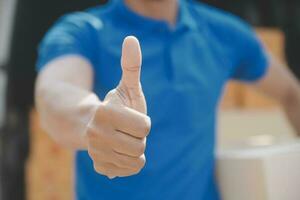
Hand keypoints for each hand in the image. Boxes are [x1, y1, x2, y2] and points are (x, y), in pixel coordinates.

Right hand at [86, 36, 150, 178]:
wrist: (95, 125)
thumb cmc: (117, 105)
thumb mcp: (127, 86)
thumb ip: (131, 65)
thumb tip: (131, 39)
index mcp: (104, 112)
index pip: (145, 126)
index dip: (142, 122)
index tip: (130, 117)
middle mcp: (95, 134)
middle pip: (140, 145)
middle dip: (138, 136)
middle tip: (125, 130)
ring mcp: (95, 152)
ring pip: (136, 160)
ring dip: (135, 149)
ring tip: (122, 139)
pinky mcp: (99, 167)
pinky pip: (128, 170)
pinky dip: (129, 162)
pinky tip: (118, 151)